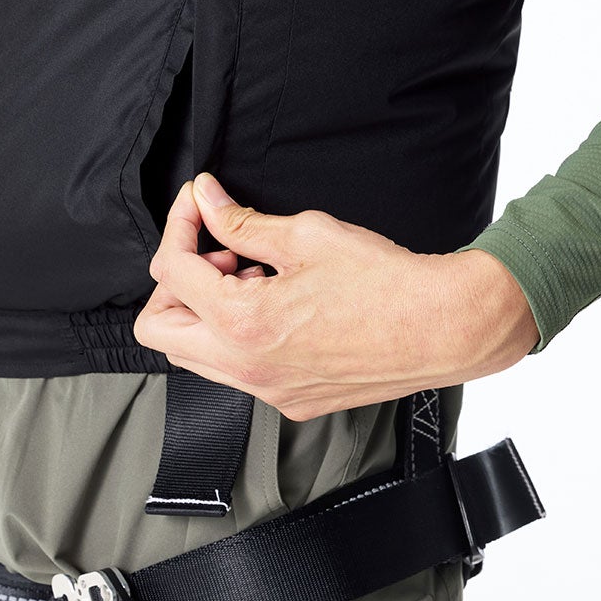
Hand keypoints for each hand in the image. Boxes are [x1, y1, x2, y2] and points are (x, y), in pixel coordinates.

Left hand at [134, 173, 540, 419]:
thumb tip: (204, 200)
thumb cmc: (384, 282)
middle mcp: (247, 367)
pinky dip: (235, 334)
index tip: (200, 203)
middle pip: (158, 327)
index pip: (171, 269)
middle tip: (218, 250)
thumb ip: (240, 221)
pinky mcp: (290, 401)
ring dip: (204, 309)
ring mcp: (267, 391)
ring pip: (193, 353)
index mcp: (243, 323)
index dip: (180, 224)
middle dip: (176, 280)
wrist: (442, 328)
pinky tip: (276, 304)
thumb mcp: (304, 234)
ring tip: (253, 276)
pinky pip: (234, 370)